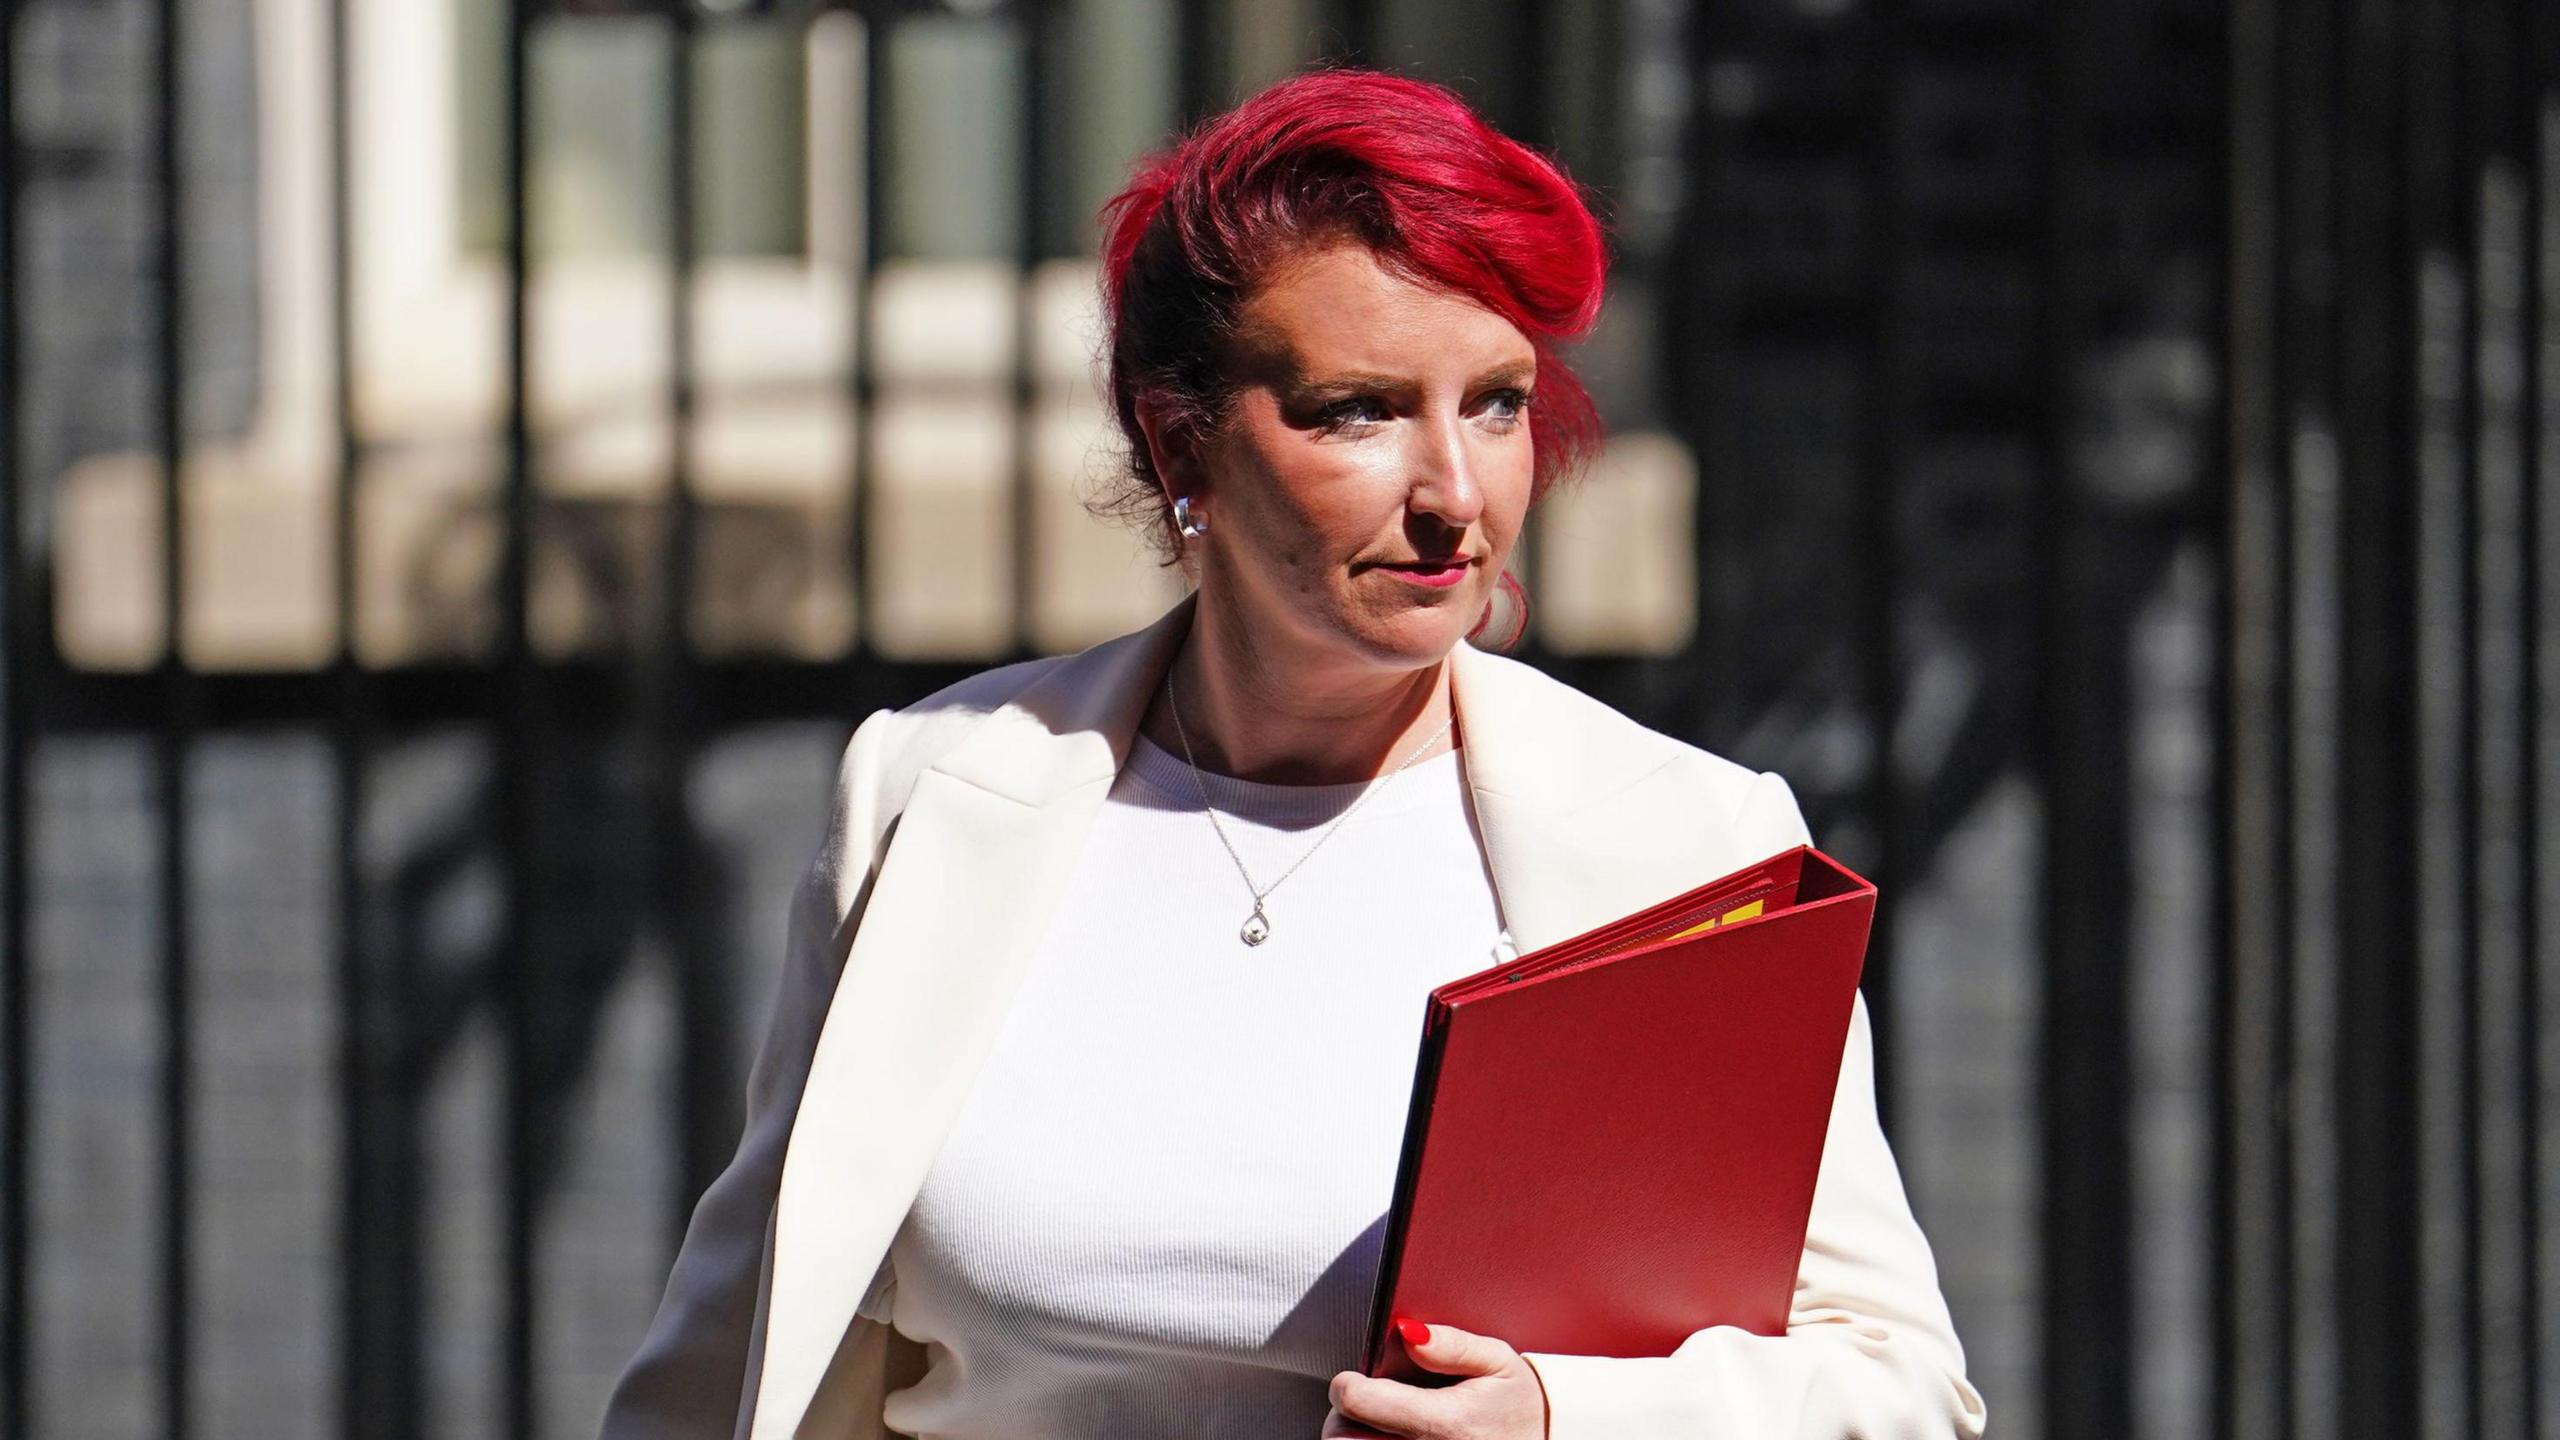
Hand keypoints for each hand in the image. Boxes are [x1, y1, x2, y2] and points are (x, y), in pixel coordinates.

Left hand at [1319, 1319, 1547, 1438]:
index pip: (1359, 1402)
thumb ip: (1452, 1344)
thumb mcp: (1499, 1361)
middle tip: (1364, 1402)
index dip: (1347, 1384)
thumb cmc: (1521, 1404)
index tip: (1353, 1377)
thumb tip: (1410, 1332)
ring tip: (1378, 1422)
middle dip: (1344, 1416)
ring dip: (1354, 1436)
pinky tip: (1388, 1437)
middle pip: (1342, 1439)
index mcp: (1444, 1421)